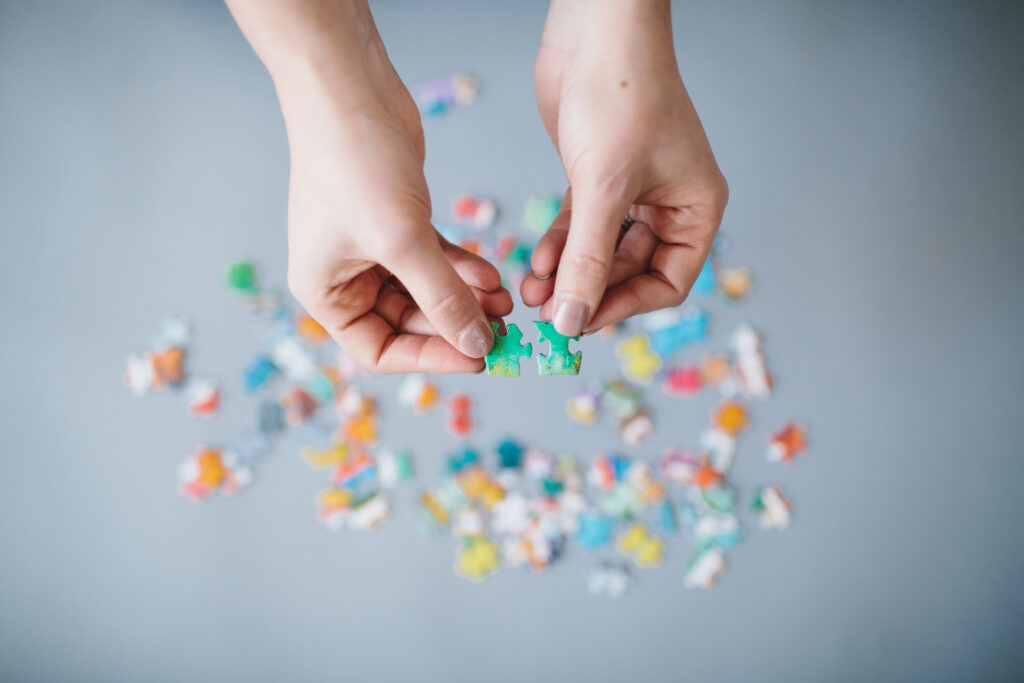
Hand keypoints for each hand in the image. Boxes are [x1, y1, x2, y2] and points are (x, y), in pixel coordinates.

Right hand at [228, 1, 510, 372]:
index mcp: (326, 293)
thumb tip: (477, 344)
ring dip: (466, 297)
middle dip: (456, 324)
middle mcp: (345, 275)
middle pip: (409, 323)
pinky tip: (492, 273)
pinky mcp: (398, 220)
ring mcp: (372, 247)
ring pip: (427, 291)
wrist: (347, 87)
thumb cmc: (353, 163)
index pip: (380, 350)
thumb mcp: (402, 241)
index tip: (477, 356)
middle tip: (502, 329)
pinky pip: (435, 259)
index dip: (430, 358)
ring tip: (506, 301)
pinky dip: (462, 267)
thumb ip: (443, 298)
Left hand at [521, 0, 728, 336]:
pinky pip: (580, 225)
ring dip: (567, 272)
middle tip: (548, 311)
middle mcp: (669, 202)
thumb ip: (588, 260)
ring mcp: (632, 190)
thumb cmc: (621, 94)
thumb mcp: (603, 189)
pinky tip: (535, 261)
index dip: (625, 307)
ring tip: (532, 291)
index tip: (583, 321)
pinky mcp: (597, 175)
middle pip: (630, 271)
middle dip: (588, 290)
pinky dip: (558, 244)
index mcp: (695, 208)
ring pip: (600, 250)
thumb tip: (572, 318)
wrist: (595, 30)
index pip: (669, 281)